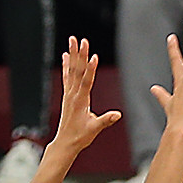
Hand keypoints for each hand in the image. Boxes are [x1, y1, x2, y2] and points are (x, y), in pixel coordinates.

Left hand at [46, 36, 121, 161]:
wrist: (65, 142)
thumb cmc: (80, 137)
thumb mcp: (94, 129)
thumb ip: (105, 121)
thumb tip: (118, 114)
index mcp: (80, 101)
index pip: (86, 81)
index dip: (91, 68)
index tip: (94, 56)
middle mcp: (73, 94)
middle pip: (77, 70)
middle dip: (80, 54)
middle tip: (81, 40)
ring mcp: (69, 94)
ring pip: (71, 70)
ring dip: (73, 54)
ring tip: (72, 40)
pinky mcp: (67, 95)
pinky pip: (67, 76)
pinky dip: (67, 65)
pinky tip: (66, 55)